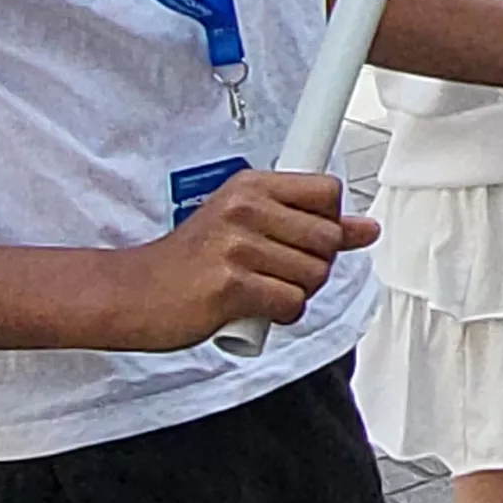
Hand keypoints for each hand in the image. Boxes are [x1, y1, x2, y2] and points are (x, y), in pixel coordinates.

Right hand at [95, 169, 368, 349]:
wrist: (134, 293)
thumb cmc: (191, 262)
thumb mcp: (247, 225)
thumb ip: (309, 224)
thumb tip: (367, 228)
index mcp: (251, 187)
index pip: (328, 192)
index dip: (328, 224)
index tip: (305, 239)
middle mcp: (245, 209)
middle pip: (329, 240)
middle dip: (313, 267)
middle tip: (276, 273)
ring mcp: (237, 246)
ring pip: (314, 276)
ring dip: (295, 293)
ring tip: (259, 289)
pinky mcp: (231, 286)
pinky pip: (292, 304)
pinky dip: (280, 315)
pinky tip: (253, 309)